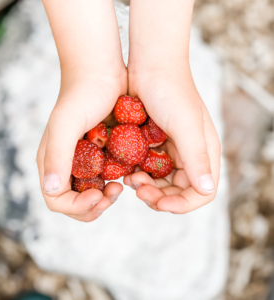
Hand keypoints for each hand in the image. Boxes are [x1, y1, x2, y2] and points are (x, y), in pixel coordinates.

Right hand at [37, 71, 126, 220]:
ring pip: (92, 193)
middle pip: (75, 201)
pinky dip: (116, 182)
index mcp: (52, 161)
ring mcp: (84, 160)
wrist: (101, 72)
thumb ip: (57, 156)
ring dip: (106, 197)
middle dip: (94, 205)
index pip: (57, 199)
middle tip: (114, 192)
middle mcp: (66, 164)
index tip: (100, 196)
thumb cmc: (82, 94)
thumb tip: (51, 190)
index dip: (78, 206)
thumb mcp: (66, 124)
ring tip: (121, 186)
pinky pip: (106, 177)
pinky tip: (127, 174)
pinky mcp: (101, 153)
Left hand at [124, 65, 220, 212]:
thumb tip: (206, 190)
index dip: (183, 204)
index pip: (202, 192)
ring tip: (130, 179)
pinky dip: (138, 174)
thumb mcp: (185, 125)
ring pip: (161, 183)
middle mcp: (190, 154)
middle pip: (178, 192)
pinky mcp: (154, 144)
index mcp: (204, 152)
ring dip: (146, 187)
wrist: (150, 65)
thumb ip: (196, 158)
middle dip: (159, 197)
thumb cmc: (171, 91)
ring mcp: (171, 150)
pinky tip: (127, 171)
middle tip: (138, 189)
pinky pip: (148, 169)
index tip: (159, 203)